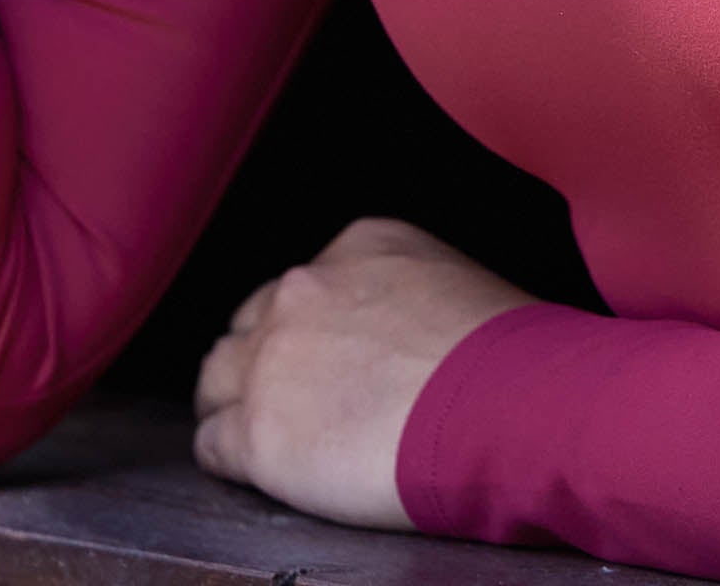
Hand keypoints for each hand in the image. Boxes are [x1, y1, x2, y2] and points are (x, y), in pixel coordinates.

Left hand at [191, 217, 533, 527]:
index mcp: (357, 247)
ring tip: (266, 436)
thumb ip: (409, 297)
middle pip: (252, 324)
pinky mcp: (259, 433)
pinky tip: (253, 473)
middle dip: (267, 358)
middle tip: (295, 400)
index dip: (314, 330)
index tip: (333, 361)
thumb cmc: (508, 358)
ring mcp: (273, 359)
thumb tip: (411, 336)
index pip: (306, 285)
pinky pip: (211, 445)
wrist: (504, 408)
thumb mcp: (457, 285)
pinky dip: (227, 460)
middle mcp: (303, 290)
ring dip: (234, 403)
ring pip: (217, 377)